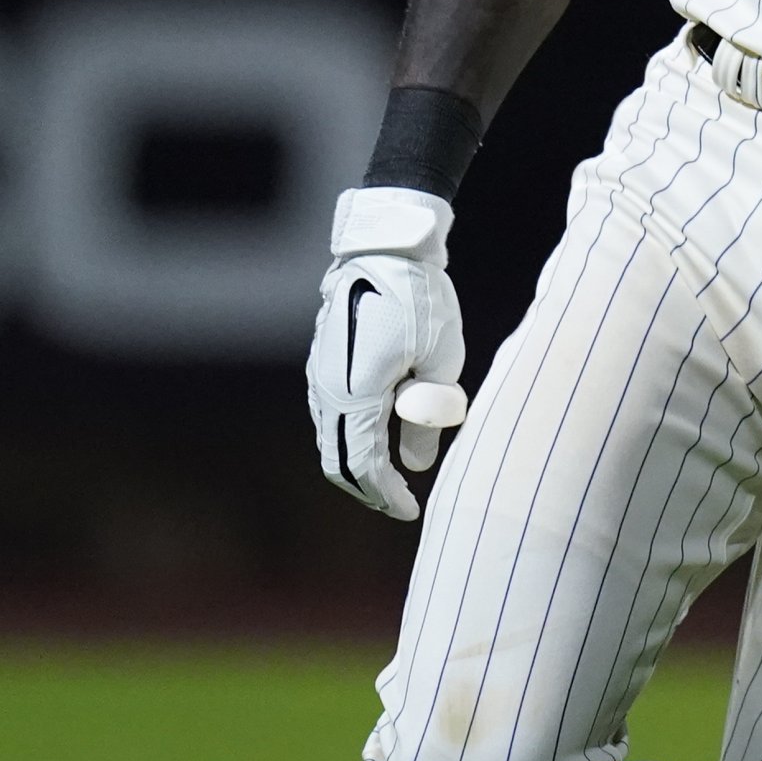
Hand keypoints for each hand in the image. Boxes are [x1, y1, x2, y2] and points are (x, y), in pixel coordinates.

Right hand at [306, 186, 466, 519]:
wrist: (386, 250)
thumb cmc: (421, 301)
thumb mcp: (441, 362)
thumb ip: (427, 419)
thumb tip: (417, 463)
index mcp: (356, 395)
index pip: (364, 466)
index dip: (386, 495)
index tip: (411, 511)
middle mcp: (328, 390)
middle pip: (339, 461)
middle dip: (369, 488)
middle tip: (400, 503)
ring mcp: (320, 376)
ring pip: (331, 439)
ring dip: (358, 463)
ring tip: (393, 476)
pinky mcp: (323, 362)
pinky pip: (332, 415)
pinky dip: (352, 437)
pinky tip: (380, 437)